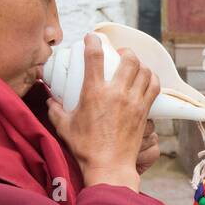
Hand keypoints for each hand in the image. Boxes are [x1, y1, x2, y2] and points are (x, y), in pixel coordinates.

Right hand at [47, 34, 159, 189]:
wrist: (109, 166)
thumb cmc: (86, 148)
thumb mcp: (64, 127)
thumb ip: (55, 110)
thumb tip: (50, 100)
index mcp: (93, 93)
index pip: (94, 57)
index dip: (93, 42)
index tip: (93, 38)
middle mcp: (116, 93)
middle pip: (128, 60)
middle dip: (125, 52)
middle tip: (120, 55)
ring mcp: (133, 102)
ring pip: (144, 71)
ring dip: (140, 64)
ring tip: (135, 66)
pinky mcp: (144, 112)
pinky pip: (153, 87)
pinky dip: (152, 79)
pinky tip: (147, 80)